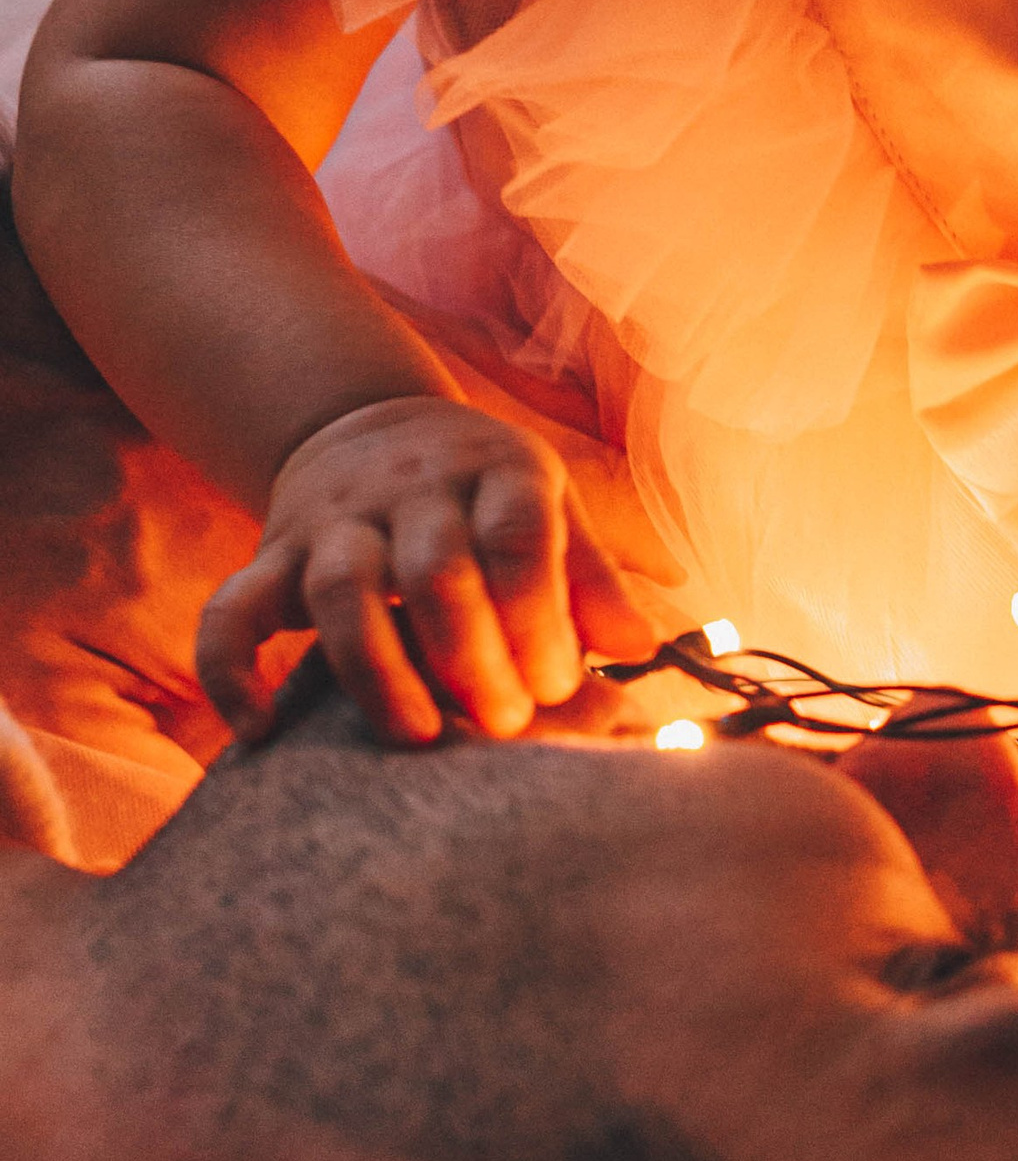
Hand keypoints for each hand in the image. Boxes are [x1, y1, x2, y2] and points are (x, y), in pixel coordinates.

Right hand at [197, 395, 653, 744]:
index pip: (519, 534)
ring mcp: (333, 523)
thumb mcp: (547, 505)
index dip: (540, 615)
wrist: (363, 424)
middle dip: (473, 657)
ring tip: (419, 736)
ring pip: (342, 590)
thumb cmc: (480, 492)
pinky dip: (231, 670)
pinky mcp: (270, 557)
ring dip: (379, 670)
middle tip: (505, 725)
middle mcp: (412, 491)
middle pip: (436, 571)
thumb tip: (642, 647)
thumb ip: (591, 579)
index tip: (560, 686)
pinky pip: (232, 611)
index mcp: (496, 472)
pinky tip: (260, 732)